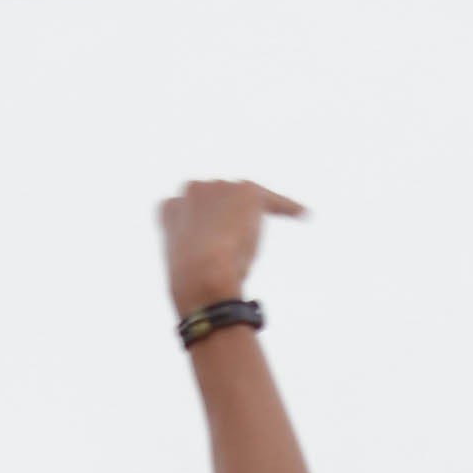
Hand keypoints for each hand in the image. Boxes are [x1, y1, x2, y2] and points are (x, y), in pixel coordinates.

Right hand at [160, 177, 304, 319]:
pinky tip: (303, 214)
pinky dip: (288, 207)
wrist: (203, 276)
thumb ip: (199, 256)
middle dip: (227, 215)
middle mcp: (192, 189)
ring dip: (250, 218)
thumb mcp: (190, 268)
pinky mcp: (246, 191)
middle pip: (218, 198)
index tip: (213, 234)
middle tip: (235, 241)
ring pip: (242, 200)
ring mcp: (220, 187)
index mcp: (169, 208)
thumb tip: (216, 267)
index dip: (205, 222)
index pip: (190, 207)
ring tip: (255, 242)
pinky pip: (272, 200)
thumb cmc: (195, 285)